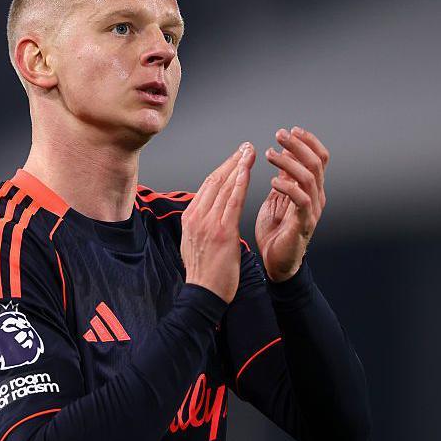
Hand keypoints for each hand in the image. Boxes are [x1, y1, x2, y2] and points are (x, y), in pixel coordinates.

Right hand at [180, 142, 255, 303]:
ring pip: (224, 187)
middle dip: (231, 161)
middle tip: (246, 147)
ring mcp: (208, 223)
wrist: (204, 293)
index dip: (223, 169)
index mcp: (190, 218)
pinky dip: (239, 183)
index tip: (235, 158)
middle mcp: (196, 216)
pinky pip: (232, 202)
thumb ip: (201, 225)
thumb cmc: (204, 273)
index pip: (207, 186)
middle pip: (215, 180)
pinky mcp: (222, 231)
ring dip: (238, 166)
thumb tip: (208, 214)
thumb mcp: (194, 243)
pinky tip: (247, 171)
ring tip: (250, 152)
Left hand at [256, 126, 329, 281]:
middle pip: (316, 163)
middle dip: (298, 145)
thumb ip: (284, 177)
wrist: (276, 263)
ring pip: (309, 178)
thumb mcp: (278, 197)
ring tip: (270, 155)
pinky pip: (302, 200)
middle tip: (279, 134)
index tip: (291, 130)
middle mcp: (317, 197)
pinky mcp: (303, 224)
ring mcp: (312, 211)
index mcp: (312, 189)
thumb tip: (285, 151)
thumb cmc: (276, 231)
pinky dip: (288, 187)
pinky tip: (273, 181)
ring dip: (289, 162)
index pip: (319, 159)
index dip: (308, 142)